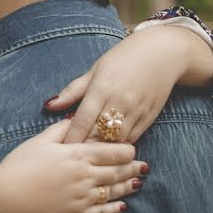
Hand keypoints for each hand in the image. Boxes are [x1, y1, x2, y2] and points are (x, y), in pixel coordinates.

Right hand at [0, 120, 145, 212]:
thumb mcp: (38, 141)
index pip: (114, 151)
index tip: (132, 149)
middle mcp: (87, 176)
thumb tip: (76, 117)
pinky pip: (103, 212)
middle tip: (143, 166)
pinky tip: (121, 206)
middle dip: (132, 168)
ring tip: (136, 183)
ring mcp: (84, 198)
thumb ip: (61, 128)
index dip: (127, 150)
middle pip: (118, 171)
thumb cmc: (18, 167)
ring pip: (114, 191)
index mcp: (78, 155)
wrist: (6, 200)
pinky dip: (115, 208)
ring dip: (127, 186)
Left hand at [44, 26, 209, 143]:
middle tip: (70, 159)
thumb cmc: (123, 59)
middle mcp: (120, 102)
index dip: (70, 138)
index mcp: (102, 89)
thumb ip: (72, 91)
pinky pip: (132, 139)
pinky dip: (119, 146)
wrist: (163, 53)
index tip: (59, 151)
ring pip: (116, 141)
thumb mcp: (95, 70)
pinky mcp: (150, 117)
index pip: (82, 121)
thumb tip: (49, 105)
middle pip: (98, 134)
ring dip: (102, 150)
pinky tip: (109, 151)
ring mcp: (136, 111)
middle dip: (83, 148)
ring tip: (88, 159)